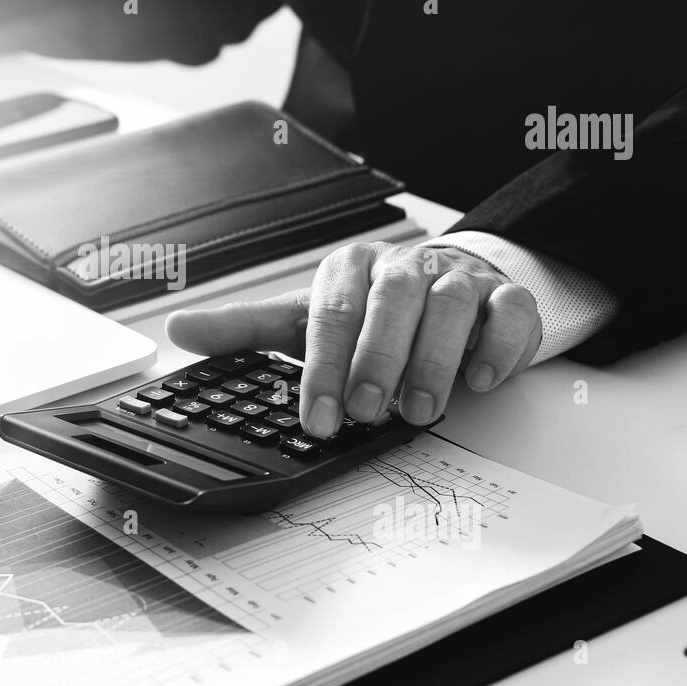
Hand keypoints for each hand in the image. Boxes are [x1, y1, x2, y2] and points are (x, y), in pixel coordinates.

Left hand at [166, 242, 542, 437]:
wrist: (448, 283)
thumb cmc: (372, 310)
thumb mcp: (305, 318)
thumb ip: (247, 329)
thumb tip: (178, 328)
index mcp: (351, 269)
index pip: (331, 312)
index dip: (322, 366)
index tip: (317, 417)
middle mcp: (403, 268)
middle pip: (390, 302)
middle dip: (377, 359)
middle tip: (366, 411)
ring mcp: (456, 279)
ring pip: (449, 306)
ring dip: (433, 360)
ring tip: (418, 410)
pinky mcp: (504, 298)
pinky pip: (508, 312)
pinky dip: (496, 344)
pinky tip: (480, 380)